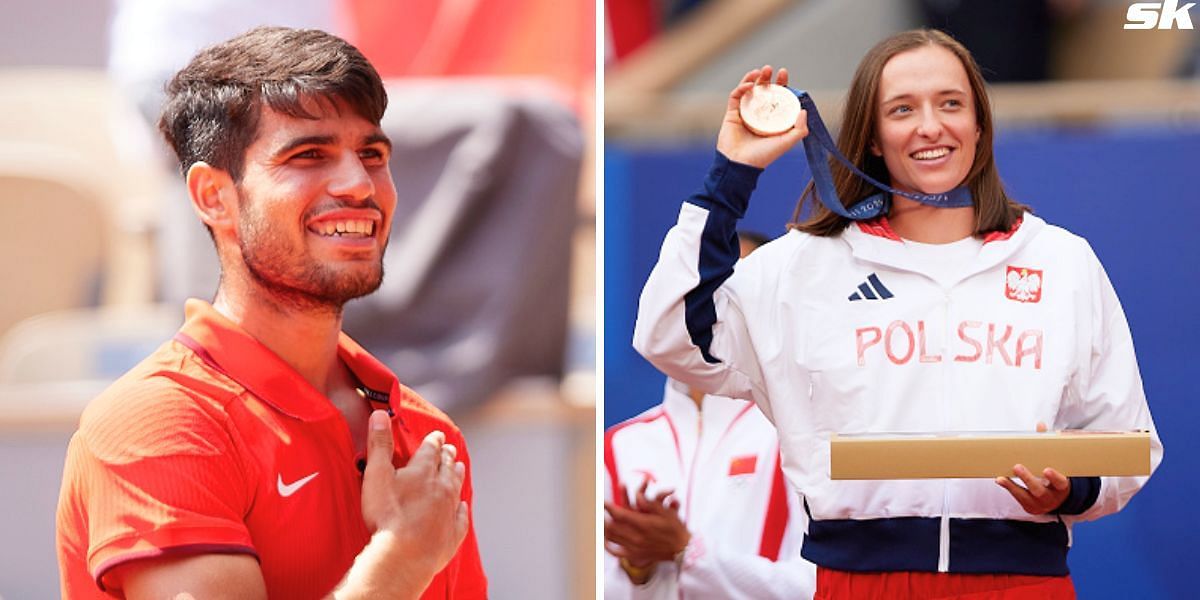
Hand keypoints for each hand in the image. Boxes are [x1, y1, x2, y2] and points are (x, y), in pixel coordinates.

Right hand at [359, 411, 468, 583]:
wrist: (403, 555)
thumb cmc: (386, 516)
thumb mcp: (376, 475)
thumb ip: (379, 444)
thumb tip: (380, 414)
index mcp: (424, 471)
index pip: (431, 449)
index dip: (434, 441)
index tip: (437, 435)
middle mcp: (442, 488)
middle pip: (447, 466)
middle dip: (447, 456)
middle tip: (449, 449)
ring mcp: (449, 511)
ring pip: (456, 487)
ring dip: (457, 475)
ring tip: (459, 467)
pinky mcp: (452, 534)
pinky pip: (461, 518)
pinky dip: (461, 510)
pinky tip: (462, 507)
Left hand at [603, 481, 690, 566]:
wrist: (681, 549)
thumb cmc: (674, 528)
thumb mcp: (665, 512)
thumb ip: (650, 503)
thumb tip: (637, 496)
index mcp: (643, 524)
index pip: (620, 514)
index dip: (609, 507)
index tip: (602, 501)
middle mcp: (637, 537)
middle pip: (612, 526)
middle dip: (602, 517)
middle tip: (597, 511)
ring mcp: (635, 547)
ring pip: (612, 538)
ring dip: (603, 529)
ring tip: (599, 521)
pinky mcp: (636, 555)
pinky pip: (617, 552)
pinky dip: (609, 546)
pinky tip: (605, 540)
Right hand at [716, 65, 809, 168]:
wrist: (739, 165)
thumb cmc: (763, 157)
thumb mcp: (786, 143)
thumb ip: (799, 129)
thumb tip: (803, 110)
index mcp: (771, 120)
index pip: (777, 98)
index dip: (781, 85)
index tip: (784, 74)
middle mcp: (758, 115)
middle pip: (763, 91)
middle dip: (767, 78)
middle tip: (771, 69)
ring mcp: (744, 114)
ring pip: (748, 91)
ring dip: (753, 78)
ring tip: (760, 71)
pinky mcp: (731, 114)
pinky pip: (735, 97)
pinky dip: (741, 88)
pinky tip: (748, 85)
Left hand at [994, 422, 1070, 514]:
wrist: (1059, 499)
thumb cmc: (1056, 476)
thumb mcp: (1057, 463)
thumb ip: (1048, 444)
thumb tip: (1040, 424)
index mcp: (1062, 486)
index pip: (1060, 482)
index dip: (1054, 477)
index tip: (1047, 470)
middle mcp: (1052, 497)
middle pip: (1039, 490)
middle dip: (1028, 479)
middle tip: (1017, 467)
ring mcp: (1040, 504)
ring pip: (1025, 496)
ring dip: (1012, 486)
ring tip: (1001, 478)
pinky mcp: (1029, 507)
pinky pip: (1018, 498)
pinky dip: (1009, 488)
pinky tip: (1000, 480)